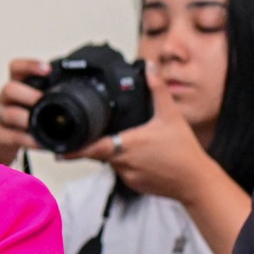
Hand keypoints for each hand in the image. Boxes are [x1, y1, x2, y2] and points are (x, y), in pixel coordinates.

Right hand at [0, 58, 47, 166]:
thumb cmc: (20, 124)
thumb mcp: (29, 107)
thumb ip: (46, 99)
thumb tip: (80, 94)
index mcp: (15, 88)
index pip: (16, 68)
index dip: (29, 66)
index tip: (47, 69)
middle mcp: (2, 99)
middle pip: (9, 88)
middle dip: (30, 95)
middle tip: (44, 102)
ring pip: (9, 113)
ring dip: (28, 119)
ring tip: (44, 126)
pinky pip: (11, 137)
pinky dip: (28, 140)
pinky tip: (40, 143)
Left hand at [68, 65, 216, 202]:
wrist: (196, 181)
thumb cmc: (184, 151)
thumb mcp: (171, 116)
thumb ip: (157, 91)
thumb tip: (149, 69)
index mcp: (127, 145)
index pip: (92, 148)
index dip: (73, 149)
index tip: (58, 150)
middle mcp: (123, 163)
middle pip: (99, 152)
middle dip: (96, 143)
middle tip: (94, 136)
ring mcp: (127, 176)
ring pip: (111, 161)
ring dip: (114, 152)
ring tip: (136, 144)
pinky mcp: (133, 184)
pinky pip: (122, 171)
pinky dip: (126, 162)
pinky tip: (142, 156)